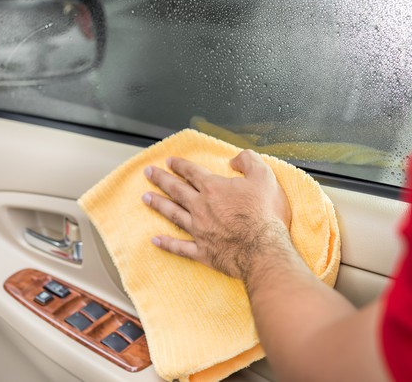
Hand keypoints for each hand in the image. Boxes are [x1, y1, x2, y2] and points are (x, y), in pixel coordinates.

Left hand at [142, 149, 291, 279]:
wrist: (264, 250)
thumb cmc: (266, 215)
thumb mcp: (264, 176)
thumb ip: (248, 161)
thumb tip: (235, 159)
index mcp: (214, 188)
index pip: (192, 172)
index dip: (180, 165)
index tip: (169, 161)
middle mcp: (201, 208)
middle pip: (176, 190)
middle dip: (161, 179)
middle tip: (148, 173)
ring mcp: (199, 230)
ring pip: (173, 214)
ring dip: (159, 205)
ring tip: (146, 198)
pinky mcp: (203, 251)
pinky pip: (179, 247)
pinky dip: (167, 243)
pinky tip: (155, 240)